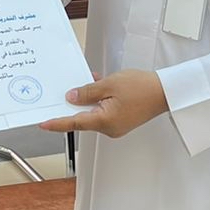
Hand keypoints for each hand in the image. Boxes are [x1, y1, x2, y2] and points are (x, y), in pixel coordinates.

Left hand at [39, 70, 168, 137]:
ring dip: (90, 98)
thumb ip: (87, 92)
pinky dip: (100, 100)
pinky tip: (102, 86)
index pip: (74, 123)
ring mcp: (116, 126)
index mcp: (104, 121)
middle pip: (84, 117)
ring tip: (95, 81)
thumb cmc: (142, 88)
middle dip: (77, 102)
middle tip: (69, 89)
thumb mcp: (109, 84)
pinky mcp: (121, 121)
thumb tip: (71, 98)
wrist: (166, 92)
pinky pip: (104, 111)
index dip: (56, 123)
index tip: (43, 123)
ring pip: (94, 112)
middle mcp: (109, 128)